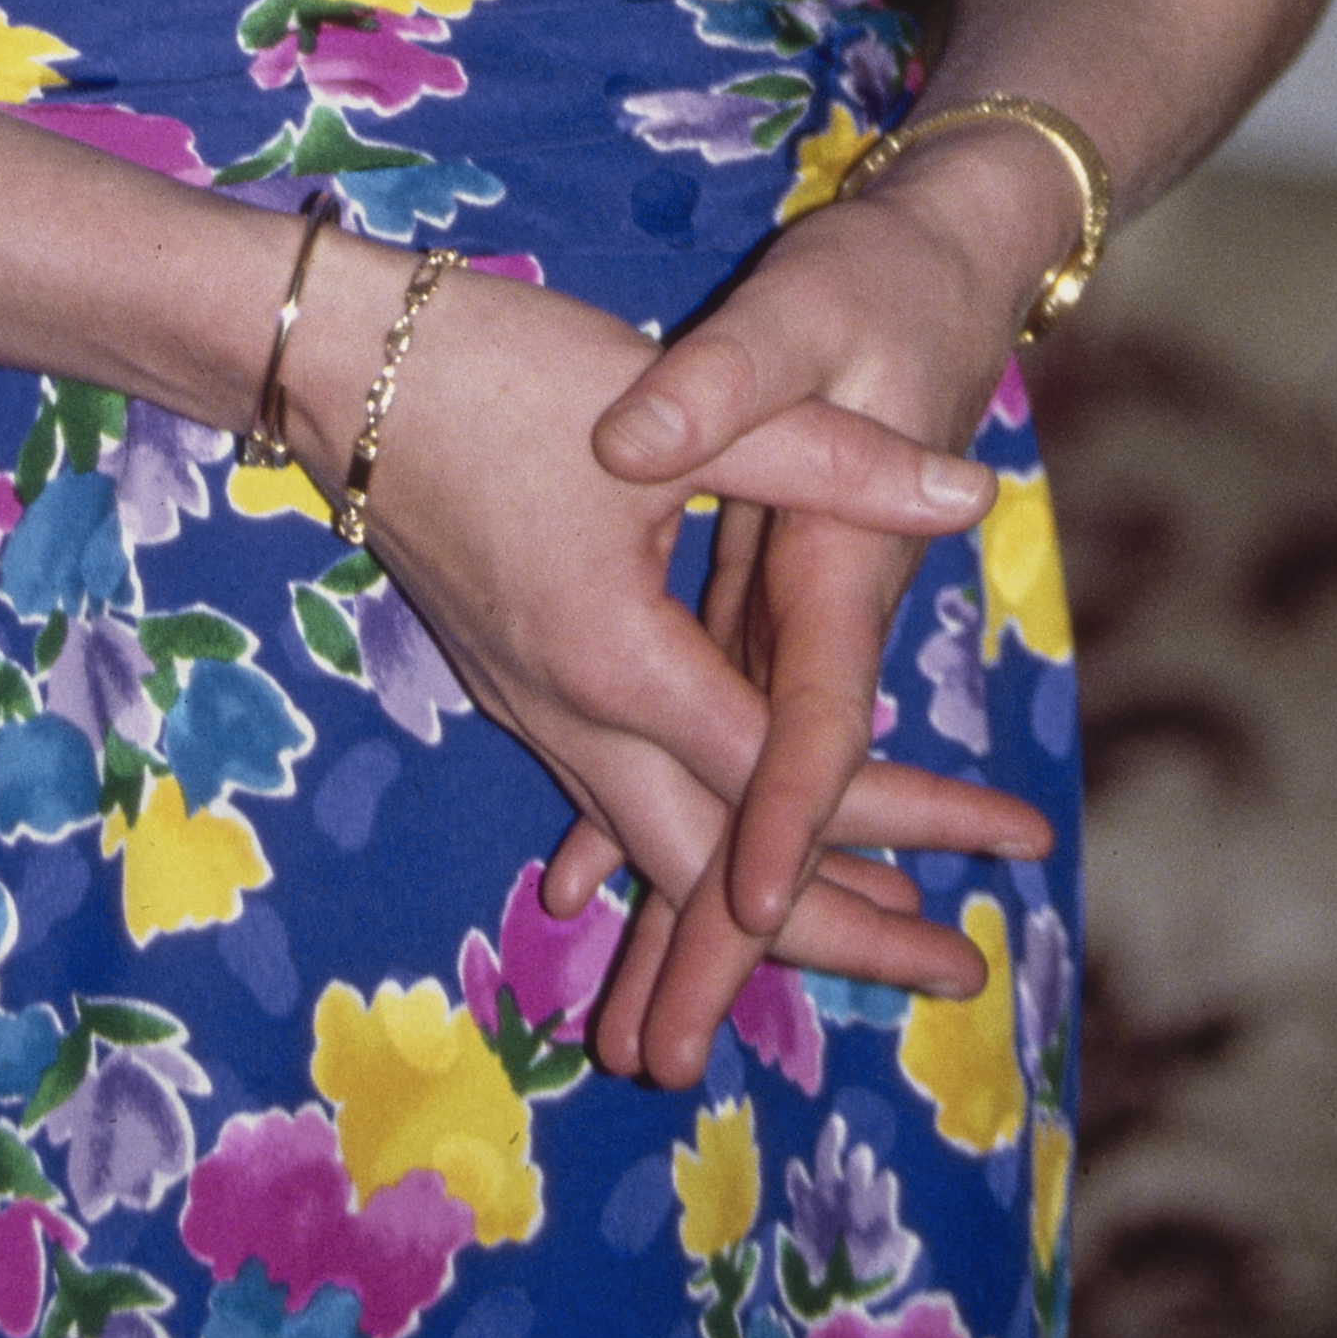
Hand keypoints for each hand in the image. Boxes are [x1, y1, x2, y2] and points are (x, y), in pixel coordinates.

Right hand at [289, 240, 1048, 1059]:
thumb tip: (968, 496)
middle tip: (961, 973)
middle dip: (844, 933)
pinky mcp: (518, 686)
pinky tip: (735, 879)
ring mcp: (533, 711)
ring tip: (886, 935)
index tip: (1005, 847)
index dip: (907, 816)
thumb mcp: (675, 402)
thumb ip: (825, 457)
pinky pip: (620, 809)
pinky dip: (695, 853)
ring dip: (770, 908)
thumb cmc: (501, 366)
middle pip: (718, 875)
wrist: (331, 363)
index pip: (785, 774)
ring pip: (664, 854)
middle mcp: (570, 715)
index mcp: (617, 659)